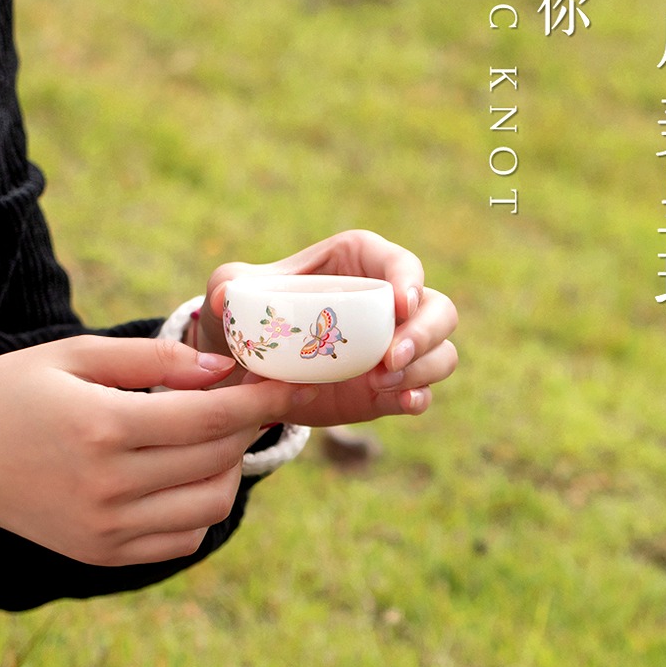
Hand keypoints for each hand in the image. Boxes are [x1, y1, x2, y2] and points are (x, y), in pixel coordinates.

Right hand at [0, 337, 314, 564]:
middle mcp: (108, 485)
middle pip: (217, 461)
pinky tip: (186, 475)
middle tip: (245, 401)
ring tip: (213, 437)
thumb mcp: (72, 354)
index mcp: (100, 427)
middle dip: (244, 428)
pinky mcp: (103, 553)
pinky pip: (183, 538)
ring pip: (211, 506)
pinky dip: (202, 507)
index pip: (207, 417)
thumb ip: (152, 358)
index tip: (286, 384)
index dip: (256, 400)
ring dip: (228, 469)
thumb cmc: (6, 394)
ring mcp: (106, 527)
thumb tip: (222, 368)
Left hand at [193, 230, 457, 427]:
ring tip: (380, 384)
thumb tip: (225, 298)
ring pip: (441, 352)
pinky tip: (400, 402)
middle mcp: (388, 304)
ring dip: (421, 369)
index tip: (401, 303)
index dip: (410, 280)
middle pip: (438, 309)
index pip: (400, 264)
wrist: (247, 371)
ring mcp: (395, 348)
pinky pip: (423, 391)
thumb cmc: (248, 316)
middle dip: (424, 333)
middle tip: (390, 358)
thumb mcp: (233, 292)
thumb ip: (229, 287)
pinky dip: (418, 397)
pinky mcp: (391, 387)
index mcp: (359, 264)